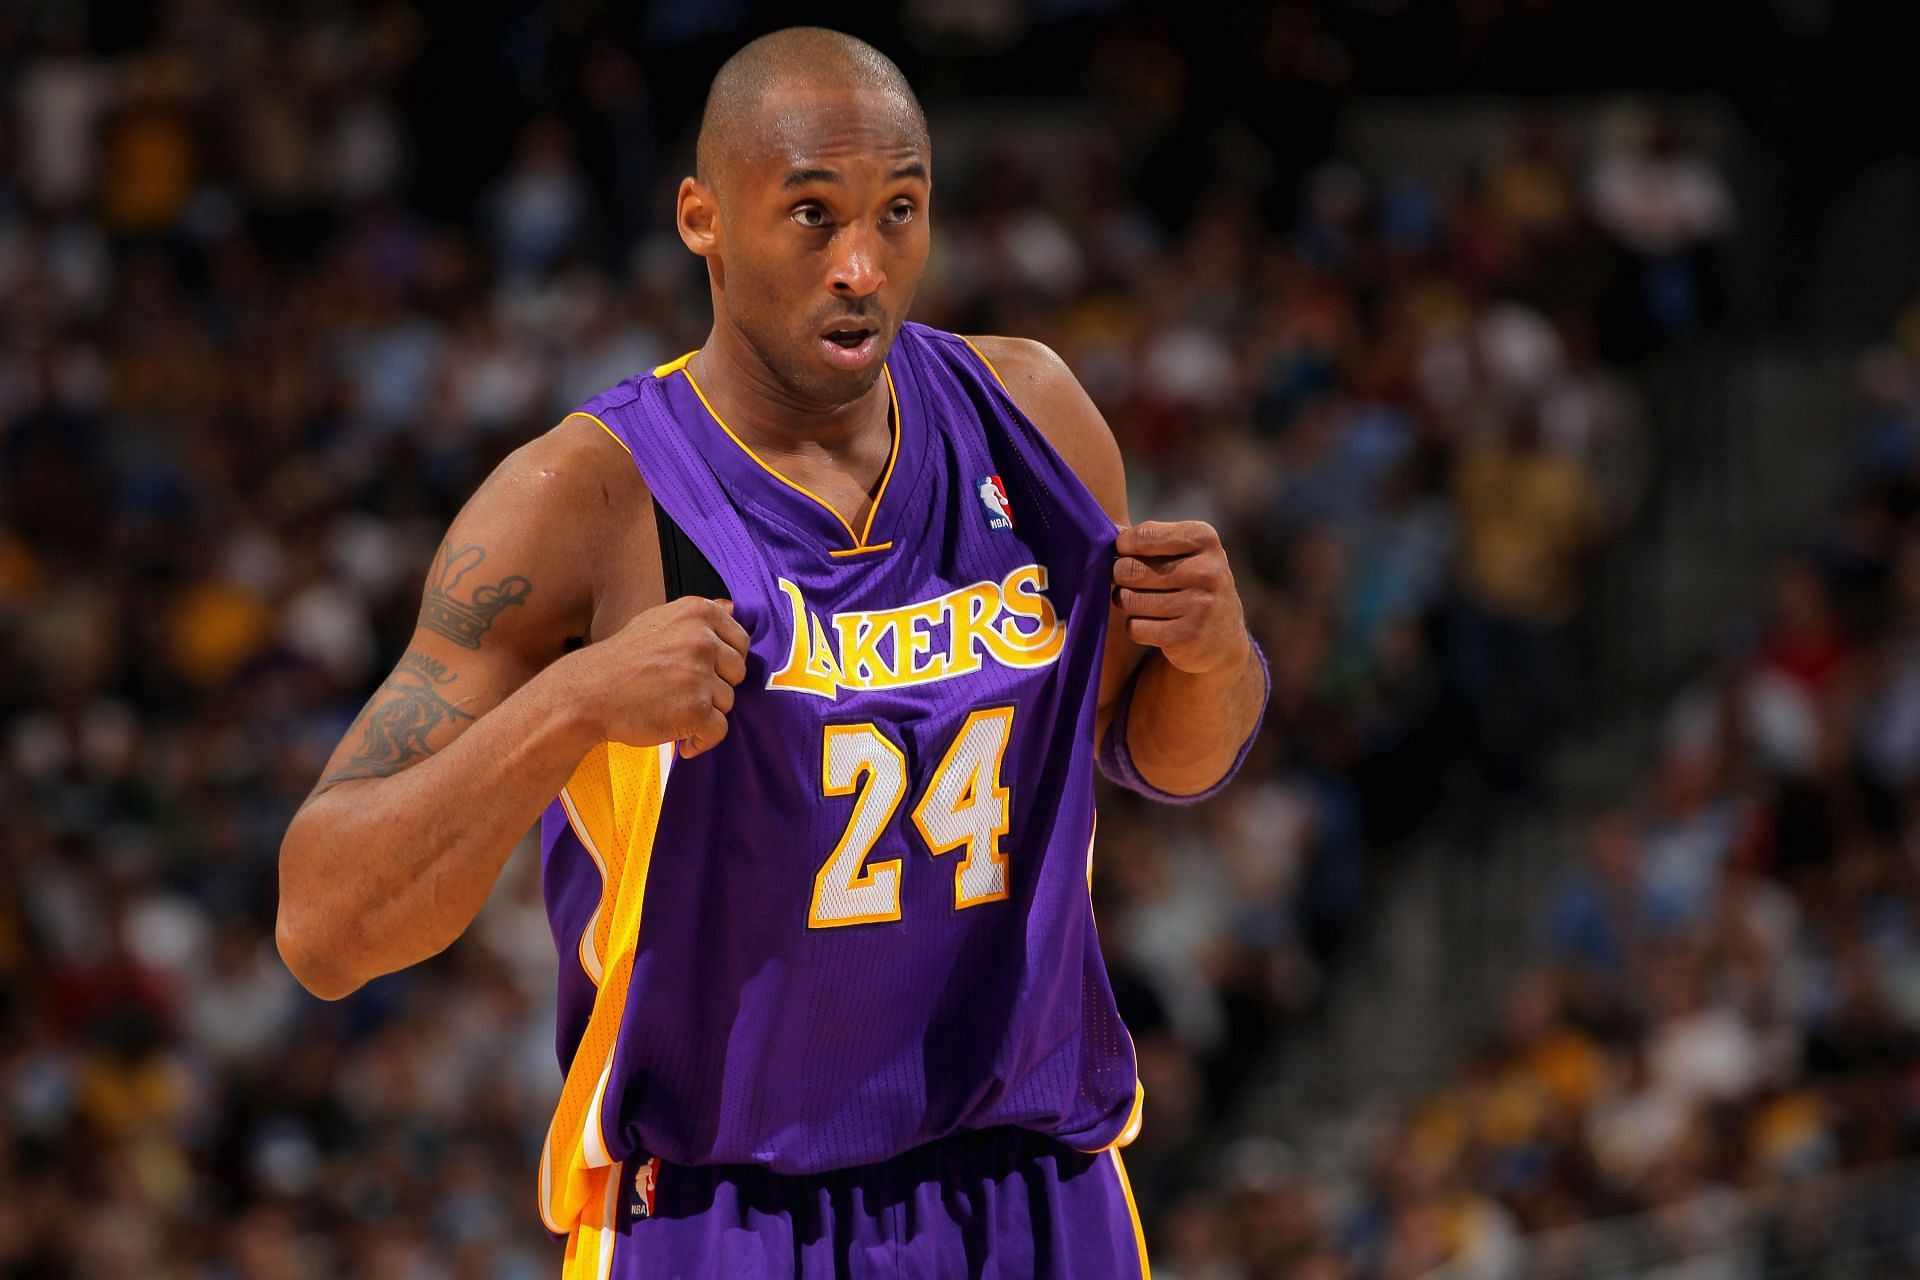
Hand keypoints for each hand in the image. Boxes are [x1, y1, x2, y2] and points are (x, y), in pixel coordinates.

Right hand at [568, 597, 750, 757]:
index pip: (740, 640)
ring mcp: (699, 674)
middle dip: (715, 686)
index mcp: (697, 613)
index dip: (724, 662)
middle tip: (680, 692)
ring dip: (704, 712)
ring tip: (672, 710)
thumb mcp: (657, 622)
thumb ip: (696, 619)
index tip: (702, 671)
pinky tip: (683, 741)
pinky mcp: (696, 709)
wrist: (585, 695)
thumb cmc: (620, 662)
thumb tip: (731, 605)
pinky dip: (702, 740)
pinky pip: (719, 730)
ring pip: (728, 701)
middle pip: (737, 672)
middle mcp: (702, 639)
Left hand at [1112, 521, 1250, 675]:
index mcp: (1204, 539)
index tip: (1126, 553)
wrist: (1223, 638)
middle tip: (1134, 583)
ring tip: (1146, 604)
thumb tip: (1101, 534)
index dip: (1123, 546)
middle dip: (1121, 577)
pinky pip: (1135, 627)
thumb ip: (1146, 539)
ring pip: (1128, 600)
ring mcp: (1199, 604)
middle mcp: (1206, 570)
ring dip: (1128, 604)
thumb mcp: (1183, 552)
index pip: (1142, 535)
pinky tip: (1156, 626)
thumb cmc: (1191, 584)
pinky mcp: (1188, 636)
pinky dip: (1137, 628)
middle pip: (1128, 569)